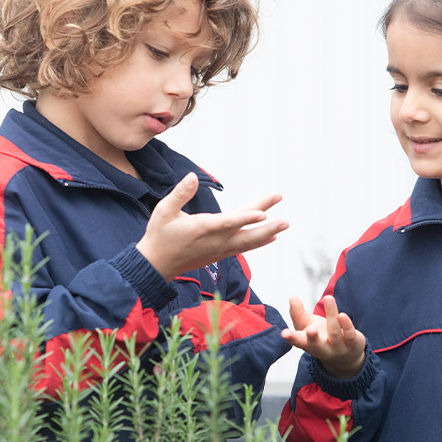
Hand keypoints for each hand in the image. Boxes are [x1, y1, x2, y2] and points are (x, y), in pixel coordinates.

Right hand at [133, 173, 285, 279]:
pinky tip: (271, 237)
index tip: (263, 212)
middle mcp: (215, 241)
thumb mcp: (163, 211)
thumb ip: (180, 193)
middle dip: (267, 225)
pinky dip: (258, 242)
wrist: (156, 265)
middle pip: (245, 232)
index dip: (246, 217)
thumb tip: (191, 176)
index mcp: (202, 229)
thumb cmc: (159, 235)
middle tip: (285, 219)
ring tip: (284, 224)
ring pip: (248, 242)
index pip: (228, 222)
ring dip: (267, 233)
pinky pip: (243, 248)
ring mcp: (218, 249)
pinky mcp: (219, 254)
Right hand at [279, 295, 366, 377]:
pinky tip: (342, 315)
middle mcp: (322, 348)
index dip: (291, 337)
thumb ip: (298, 312)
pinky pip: (350, 335)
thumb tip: (292, 297)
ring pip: (334, 332)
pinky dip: (346, 325)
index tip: (284, 333)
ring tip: (328, 298)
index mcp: (307, 344)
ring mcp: (338, 348)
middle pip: (316, 345)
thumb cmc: (321, 336)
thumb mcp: (307, 325)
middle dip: (312, 337)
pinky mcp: (353, 344)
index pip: (298, 341)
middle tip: (311, 329)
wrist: (345, 357)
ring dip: (331, 315)